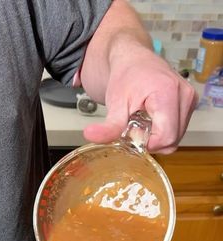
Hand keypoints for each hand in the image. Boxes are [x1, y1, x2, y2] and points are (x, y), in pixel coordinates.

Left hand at [83, 45, 197, 153]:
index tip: (133, 133)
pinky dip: (163, 131)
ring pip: (176, 138)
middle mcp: (185, 95)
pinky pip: (178, 130)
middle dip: (151, 141)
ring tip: (143, 121)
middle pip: (172, 140)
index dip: (147, 143)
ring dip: (157, 137)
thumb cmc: (125, 76)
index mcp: (168, 93)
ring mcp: (189, 99)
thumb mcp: (115, 103)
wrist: (132, 58)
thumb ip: (109, 125)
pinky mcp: (189, 102)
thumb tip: (91, 136)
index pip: (165, 137)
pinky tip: (152, 119)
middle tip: (136, 127)